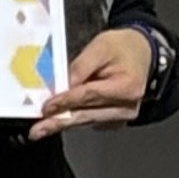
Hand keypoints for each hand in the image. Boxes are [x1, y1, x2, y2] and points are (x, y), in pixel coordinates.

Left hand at [28, 27, 151, 141]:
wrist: (141, 54)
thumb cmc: (121, 48)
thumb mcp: (101, 47)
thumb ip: (80, 67)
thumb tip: (62, 85)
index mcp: (127, 88)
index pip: (90, 96)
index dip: (66, 101)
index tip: (46, 108)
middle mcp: (127, 107)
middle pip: (87, 115)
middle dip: (59, 122)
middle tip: (37, 130)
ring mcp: (122, 117)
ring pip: (86, 120)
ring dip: (63, 123)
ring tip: (41, 129)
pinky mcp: (115, 120)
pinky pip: (90, 120)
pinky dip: (73, 119)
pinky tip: (57, 119)